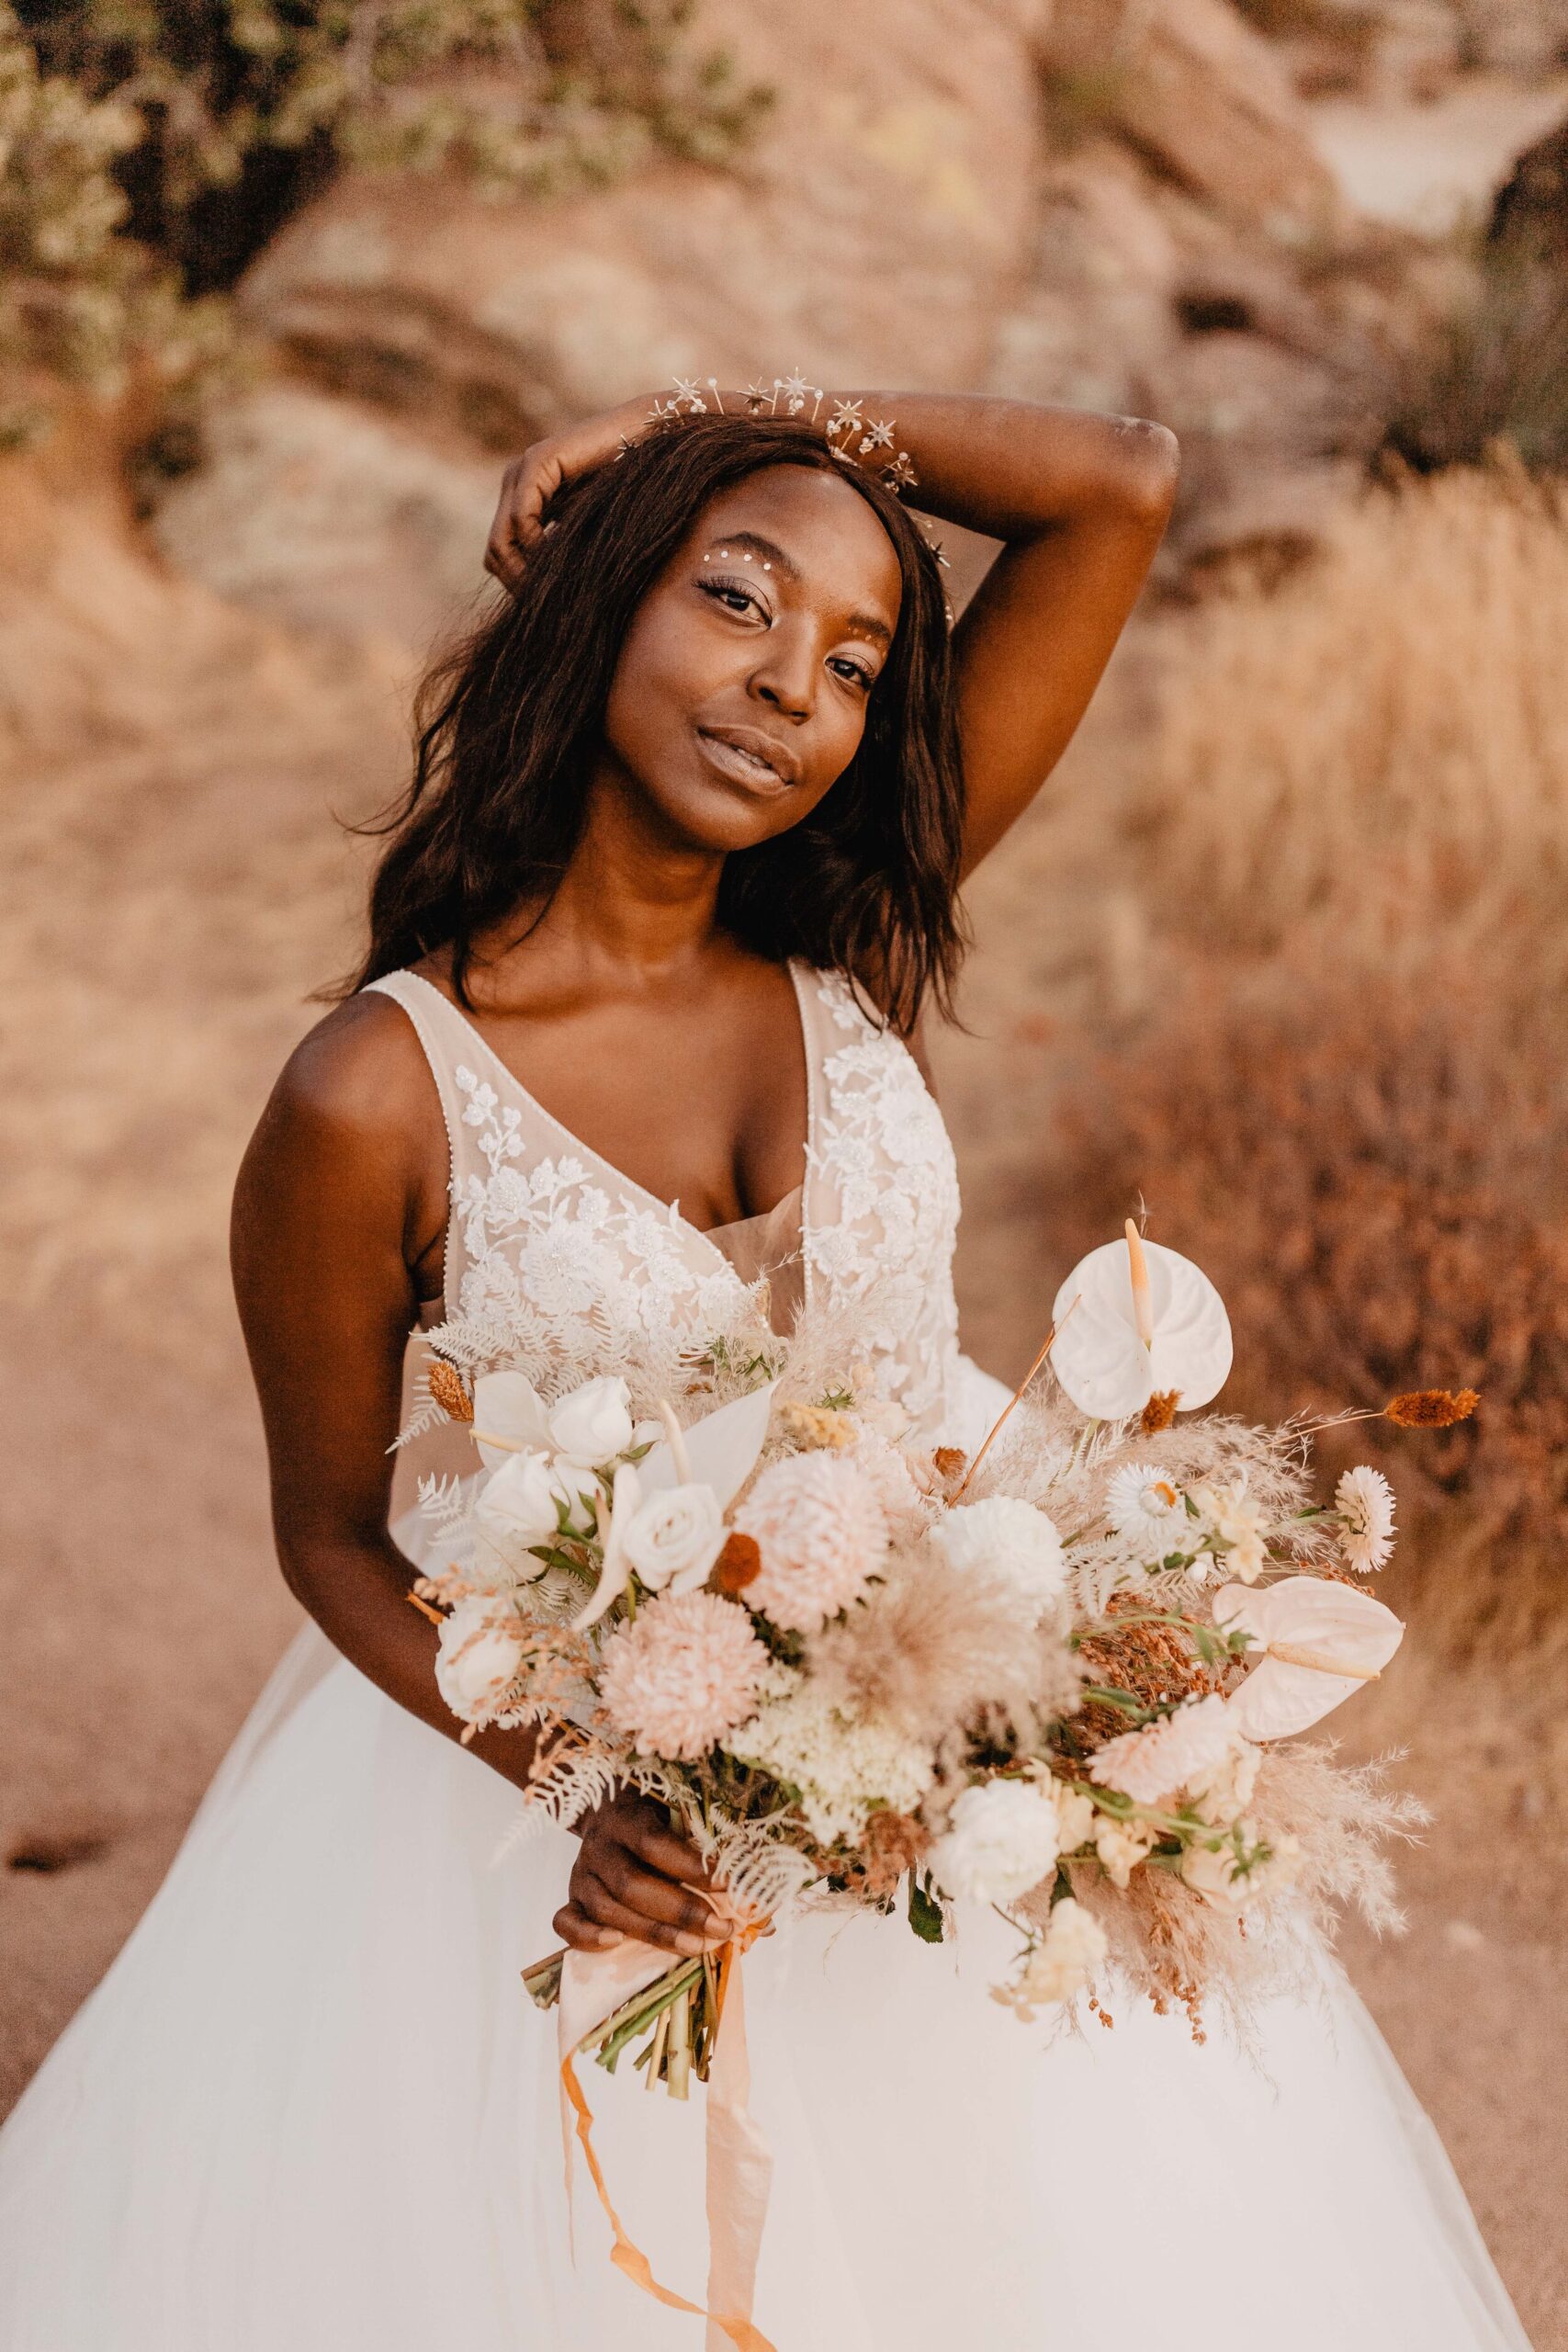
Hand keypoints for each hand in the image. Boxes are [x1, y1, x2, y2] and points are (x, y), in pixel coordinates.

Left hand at [485, 392, 656, 593]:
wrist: (656, 437)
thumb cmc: (636, 488)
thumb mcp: (591, 531)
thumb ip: (567, 555)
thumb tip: (551, 603)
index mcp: (525, 499)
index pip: (502, 554)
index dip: (519, 587)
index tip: (548, 610)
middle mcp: (517, 483)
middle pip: (495, 553)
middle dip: (519, 585)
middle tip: (550, 606)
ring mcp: (523, 470)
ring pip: (501, 540)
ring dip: (526, 572)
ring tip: (558, 587)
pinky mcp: (539, 462)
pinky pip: (521, 518)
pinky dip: (536, 546)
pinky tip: (562, 558)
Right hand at [553, 1791, 728, 1957]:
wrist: (610, 1810)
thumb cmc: (659, 1818)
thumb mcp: (681, 1817)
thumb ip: (713, 1854)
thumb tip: (763, 1911)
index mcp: (627, 1817)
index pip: (655, 1844)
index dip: (691, 1867)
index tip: (729, 1885)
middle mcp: (599, 1845)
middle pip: (632, 1884)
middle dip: (681, 1911)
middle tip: (720, 1928)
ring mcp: (581, 1873)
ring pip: (607, 1909)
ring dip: (653, 1933)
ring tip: (696, 1947)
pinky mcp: (571, 1898)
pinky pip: (565, 1922)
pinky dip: (588, 1937)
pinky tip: (618, 1945)